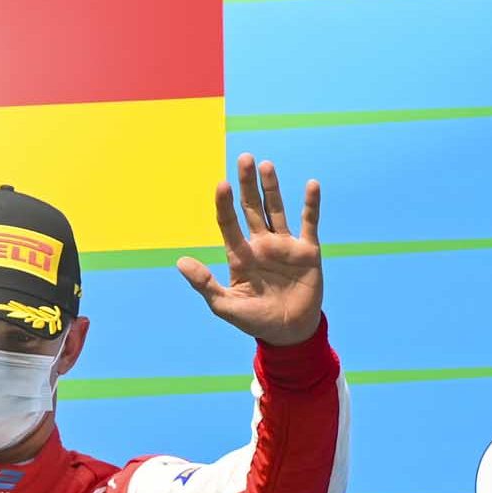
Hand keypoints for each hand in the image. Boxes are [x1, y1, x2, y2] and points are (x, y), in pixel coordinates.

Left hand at [176, 154, 322, 346]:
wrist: (289, 334)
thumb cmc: (254, 321)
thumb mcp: (225, 306)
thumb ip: (205, 284)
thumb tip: (180, 262)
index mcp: (240, 255)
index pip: (229, 223)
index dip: (224, 204)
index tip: (221, 184)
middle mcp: (260, 244)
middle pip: (251, 208)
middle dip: (247, 184)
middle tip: (243, 158)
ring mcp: (284, 246)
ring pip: (276, 210)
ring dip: (272, 187)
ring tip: (265, 165)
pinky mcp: (307, 251)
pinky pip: (309, 223)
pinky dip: (311, 204)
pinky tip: (311, 184)